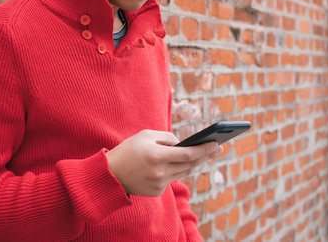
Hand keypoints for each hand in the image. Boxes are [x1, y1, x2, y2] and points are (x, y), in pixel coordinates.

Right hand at [105, 129, 220, 196]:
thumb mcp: (146, 135)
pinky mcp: (157, 192)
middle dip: (205, 155)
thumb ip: (167, 137)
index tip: (216, 144)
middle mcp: (160, 172)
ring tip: (205, 154)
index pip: (188, 154)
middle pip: (190, 165)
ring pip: (184, 172)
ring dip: (195, 163)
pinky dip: (177, 170)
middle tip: (217, 148)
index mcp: (157, 156)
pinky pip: (172, 178)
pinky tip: (186, 163)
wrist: (109, 174)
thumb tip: (183, 144)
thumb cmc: (128, 150)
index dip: (204, 149)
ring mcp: (159, 184)